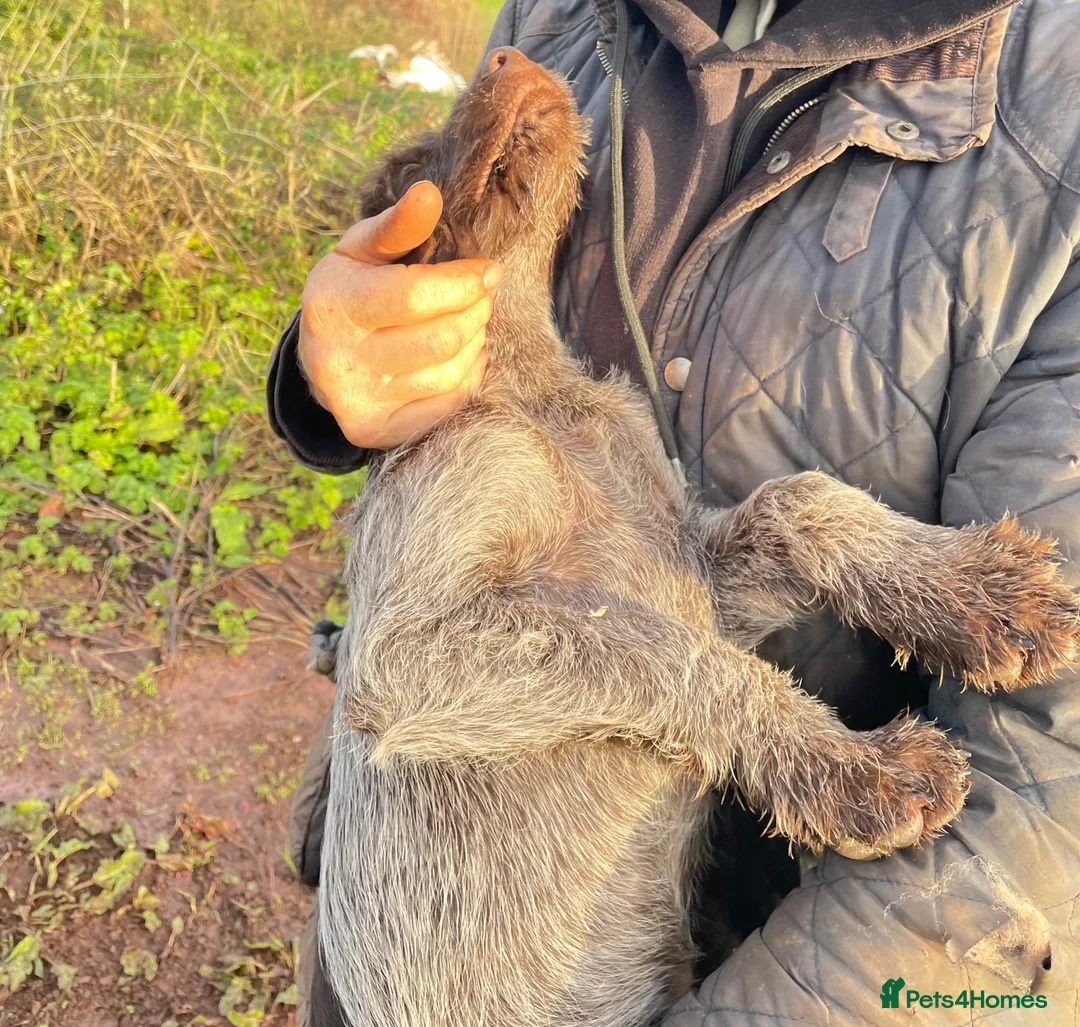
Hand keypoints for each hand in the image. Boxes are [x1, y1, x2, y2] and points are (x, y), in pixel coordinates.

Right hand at [297, 180, 501, 448]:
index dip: (463, 282)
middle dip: (475, 312)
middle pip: (440, 338)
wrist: (319, 359)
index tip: (487, 271)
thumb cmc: (351, 291)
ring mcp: (357, 400)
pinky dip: (468, 377)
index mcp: (333, 304)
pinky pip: (447, 405)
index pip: (414, 295)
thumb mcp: (361, 251)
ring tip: (471, 322)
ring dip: (475, 342)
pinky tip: (465, 357)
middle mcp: (338, 359)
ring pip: (448, 373)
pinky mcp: (377, 431)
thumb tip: (430, 193)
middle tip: (483, 296)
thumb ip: (397, 225)